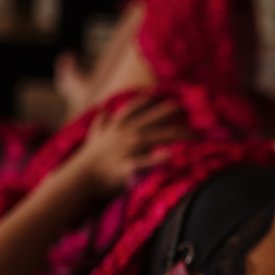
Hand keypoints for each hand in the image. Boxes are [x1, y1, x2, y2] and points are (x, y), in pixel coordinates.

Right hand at [64, 95, 188, 197]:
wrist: (79, 179)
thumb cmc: (89, 160)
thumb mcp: (94, 137)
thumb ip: (101, 124)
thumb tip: (103, 112)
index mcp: (117, 126)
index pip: (136, 107)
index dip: (152, 100)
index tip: (166, 95)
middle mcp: (124, 134)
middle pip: (154, 119)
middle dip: (173, 113)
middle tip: (190, 109)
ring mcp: (126, 149)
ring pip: (155, 137)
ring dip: (177, 134)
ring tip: (196, 134)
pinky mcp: (125, 166)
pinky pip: (143, 162)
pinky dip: (155, 159)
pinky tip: (170, 155)